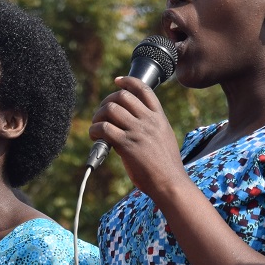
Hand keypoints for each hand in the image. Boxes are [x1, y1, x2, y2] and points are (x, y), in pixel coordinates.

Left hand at [89, 77, 185, 197]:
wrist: (170, 183)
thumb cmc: (166, 165)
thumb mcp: (164, 137)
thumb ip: (151, 126)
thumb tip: (132, 122)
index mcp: (159, 117)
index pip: (144, 89)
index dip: (128, 81)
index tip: (117, 81)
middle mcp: (148, 120)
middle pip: (122, 96)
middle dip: (107, 101)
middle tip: (102, 113)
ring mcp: (137, 131)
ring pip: (110, 109)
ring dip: (98, 116)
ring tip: (96, 126)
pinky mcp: (126, 145)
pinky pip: (104, 128)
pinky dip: (94, 130)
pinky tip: (95, 137)